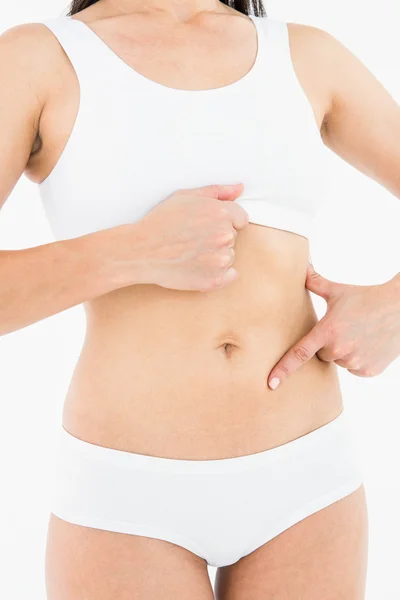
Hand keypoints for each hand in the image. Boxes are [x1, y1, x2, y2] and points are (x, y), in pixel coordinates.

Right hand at [115, 183, 248, 291]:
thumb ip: (217, 191)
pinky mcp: (214, 280)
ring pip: (229, 257)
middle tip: (192, 240)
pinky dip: (218, 274)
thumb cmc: (159, 223)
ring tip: (191, 253)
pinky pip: (230, 276)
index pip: (240, 219)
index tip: (208, 227)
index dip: (224, 222)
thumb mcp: (186, 197)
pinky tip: (198, 267)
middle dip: (216, 238)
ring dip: (215, 256)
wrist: (141, 251)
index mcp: (221, 213)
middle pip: (232, 238)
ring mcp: (220, 260)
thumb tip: (238, 189)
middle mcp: (224, 236)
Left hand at [267, 264, 399, 389]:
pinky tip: (367, 342)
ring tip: (358, 333)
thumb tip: (301, 266)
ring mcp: (355, 362)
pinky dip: (357, 359)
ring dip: (343, 351)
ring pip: (338, 361)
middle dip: (327, 344)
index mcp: (328, 331)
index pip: (299, 353)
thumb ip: (315, 282)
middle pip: (321, 354)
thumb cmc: (366, 297)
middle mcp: (340, 349)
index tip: (271, 382)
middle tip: (342, 328)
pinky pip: (353, 368)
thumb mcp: (337, 291)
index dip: (283, 368)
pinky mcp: (368, 370)